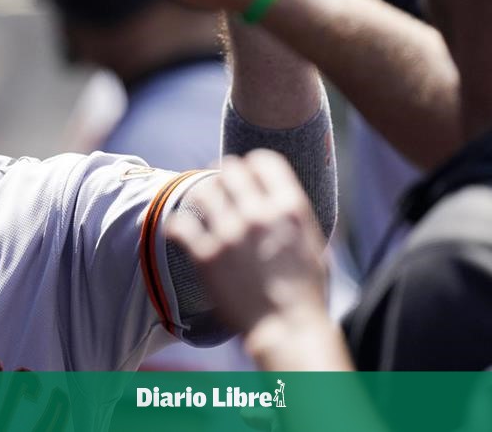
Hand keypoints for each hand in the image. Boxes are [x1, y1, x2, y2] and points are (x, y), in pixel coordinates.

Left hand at [166, 150, 327, 336]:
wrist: (288, 330)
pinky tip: (180, 229)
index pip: (263, 160)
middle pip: (230, 170)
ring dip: (203, 196)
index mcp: (290, 209)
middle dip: (224, 176)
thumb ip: (295, 218)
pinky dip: (178, 224)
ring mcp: (229, 234)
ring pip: (203, 192)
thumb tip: (283, 200)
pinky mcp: (205, 256)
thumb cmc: (307, 293)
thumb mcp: (314, 245)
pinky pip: (180, 225)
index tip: (246, 172)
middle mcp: (258, 215)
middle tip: (220, 186)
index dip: (252, 163)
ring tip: (203, 205)